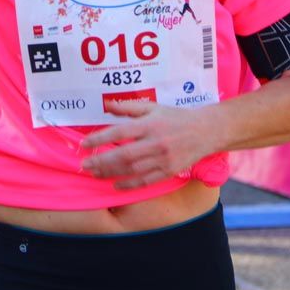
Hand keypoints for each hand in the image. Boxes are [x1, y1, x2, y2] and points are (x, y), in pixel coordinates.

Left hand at [80, 100, 216, 189]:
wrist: (206, 131)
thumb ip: (129, 107)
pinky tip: (115, 185)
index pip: (120, 131)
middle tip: (84, 164)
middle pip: (123, 154)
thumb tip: (107, 105)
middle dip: (101, 160)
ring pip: (132, 169)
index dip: (100, 138)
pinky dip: (129, 184)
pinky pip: (146, 181)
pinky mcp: (169, 171)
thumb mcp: (153, 107)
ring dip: (111, 173)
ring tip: (95, 173)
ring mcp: (163, 159)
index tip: (84, 143)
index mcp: (150, 124)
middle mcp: (156, 142)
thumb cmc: (176, 117)